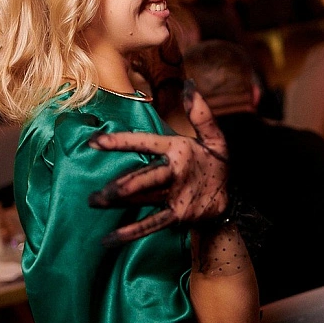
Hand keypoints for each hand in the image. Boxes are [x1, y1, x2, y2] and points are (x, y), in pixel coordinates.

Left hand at [87, 82, 229, 244]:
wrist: (230, 203)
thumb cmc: (216, 166)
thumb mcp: (215, 138)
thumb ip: (201, 112)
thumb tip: (189, 83)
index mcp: (180, 150)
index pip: (145, 143)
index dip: (119, 142)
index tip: (94, 142)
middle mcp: (176, 174)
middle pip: (143, 178)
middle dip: (118, 185)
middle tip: (93, 190)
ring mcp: (176, 198)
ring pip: (142, 199)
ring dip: (117, 204)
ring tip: (94, 202)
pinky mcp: (176, 216)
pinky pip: (150, 225)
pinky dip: (129, 233)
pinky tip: (108, 239)